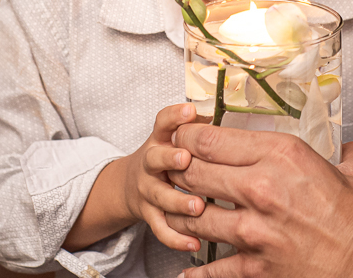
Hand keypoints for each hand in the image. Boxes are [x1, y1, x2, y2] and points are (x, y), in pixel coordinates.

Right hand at [121, 103, 206, 251]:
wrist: (130, 185)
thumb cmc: (165, 157)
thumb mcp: (174, 138)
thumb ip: (197, 129)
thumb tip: (222, 115)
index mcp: (160, 140)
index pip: (163, 123)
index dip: (175, 116)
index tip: (189, 111)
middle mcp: (150, 163)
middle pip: (154, 158)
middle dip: (169, 158)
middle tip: (185, 159)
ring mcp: (147, 190)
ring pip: (160, 197)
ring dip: (178, 202)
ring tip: (198, 206)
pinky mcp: (149, 215)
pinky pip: (161, 229)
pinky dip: (177, 238)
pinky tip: (194, 243)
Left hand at [166, 125, 352, 277]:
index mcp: (282, 155)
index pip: (212, 139)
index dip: (187, 137)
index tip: (182, 137)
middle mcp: (260, 187)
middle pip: (194, 172)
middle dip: (178, 170)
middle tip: (173, 170)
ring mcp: (254, 229)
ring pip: (195, 216)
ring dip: (182, 214)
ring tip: (178, 211)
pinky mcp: (256, 266)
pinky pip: (213, 269)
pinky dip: (197, 273)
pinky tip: (186, 272)